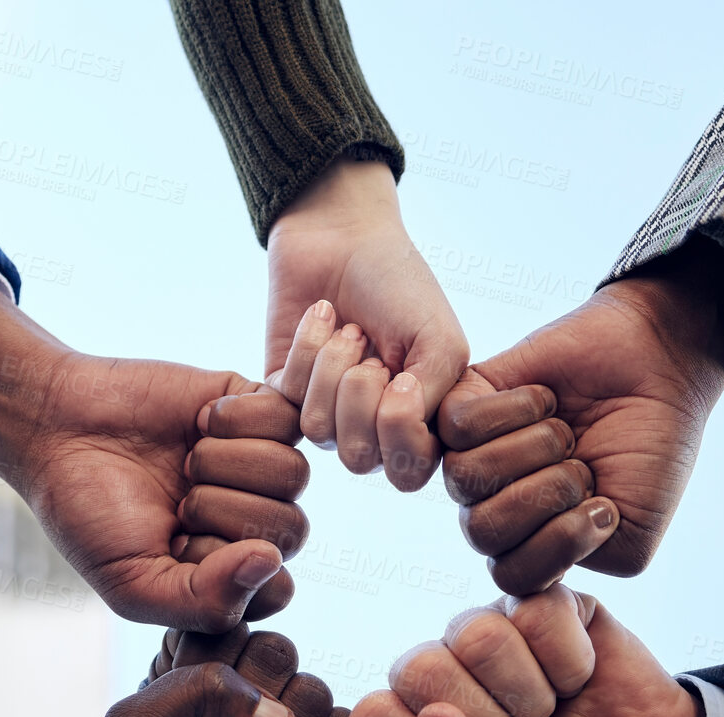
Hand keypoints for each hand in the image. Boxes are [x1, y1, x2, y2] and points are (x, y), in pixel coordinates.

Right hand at [0, 277, 308, 629]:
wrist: (56, 428)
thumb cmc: (90, 514)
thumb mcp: (133, 586)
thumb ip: (205, 602)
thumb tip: (271, 562)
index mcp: (231, 572)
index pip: (276, 589)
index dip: (225, 570)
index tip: (176, 548)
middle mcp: (254, 520)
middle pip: (290, 531)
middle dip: (221, 514)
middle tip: (177, 499)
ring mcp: (260, 463)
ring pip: (294, 474)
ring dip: (224, 464)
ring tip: (187, 460)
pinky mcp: (257, 407)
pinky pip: (288, 417)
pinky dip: (236, 418)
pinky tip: (200, 420)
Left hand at [265, 158, 468, 490]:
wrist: (344, 235)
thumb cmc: (400, 285)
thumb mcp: (439, 340)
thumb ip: (433, 400)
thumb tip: (392, 425)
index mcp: (417, 424)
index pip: (408, 474)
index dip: (401, 429)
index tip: (406, 376)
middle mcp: (371, 429)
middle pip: (358, 456)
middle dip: (362, 392)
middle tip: (371, 347)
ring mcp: (326, 412)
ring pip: (319, 428)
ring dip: (335, 364)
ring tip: (350, 329)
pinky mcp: (284, 391)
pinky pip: (286, 397)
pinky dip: (309, 346)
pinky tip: (324, 316)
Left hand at [438, 235, 723, 591]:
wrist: (661, 364)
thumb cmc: (651, 448)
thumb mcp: (632, 529)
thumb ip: (575, 557)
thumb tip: (516, 542)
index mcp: (532, 543)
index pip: (511, 575)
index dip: (559, 544)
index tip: (605, 508)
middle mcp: (496, 503)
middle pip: (481, 531)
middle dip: (547, 495)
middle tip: (582, 464)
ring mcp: (476, 454)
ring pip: (466, 478)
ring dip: (532, 450)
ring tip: (564, 431)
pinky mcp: (466, 400)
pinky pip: (457, 426)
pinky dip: (514, 410)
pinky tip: (546, 399)